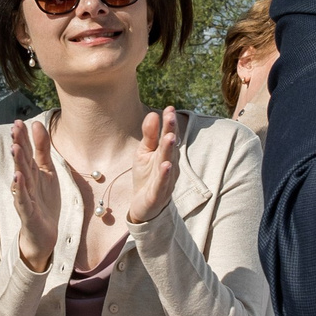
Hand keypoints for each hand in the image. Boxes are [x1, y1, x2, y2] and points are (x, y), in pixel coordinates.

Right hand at [6, 117, 61, 271]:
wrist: (44, 234)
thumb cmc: (43, 201)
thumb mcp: (47, 172)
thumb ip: (42, 149)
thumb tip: (37, 124)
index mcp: (31, 172)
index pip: (25, 152)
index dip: (22, 138)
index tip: (18, 122)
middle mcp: (25, 183)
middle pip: (21, 162)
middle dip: (18, 145)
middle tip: (14, 129)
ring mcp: (25, 197)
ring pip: (21, 178)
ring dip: (18, 163)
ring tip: (15, 148)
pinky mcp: (28, 212)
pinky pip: (23, 198)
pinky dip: (21, 188)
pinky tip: (18, 176)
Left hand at [127, 108, 180, 223]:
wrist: (144, 206)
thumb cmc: (147, 176)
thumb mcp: (144, 152)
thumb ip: (149, 135)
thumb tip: (152, 114)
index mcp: (165, 153)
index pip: (168, 135)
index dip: (169, 123)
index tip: (169, 108)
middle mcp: (169, 164)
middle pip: (170, 146)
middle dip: (171, 131)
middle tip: (170, 116)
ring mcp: (165, 180)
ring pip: (168, 163)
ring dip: (169, 150)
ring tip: (170, 137)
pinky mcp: (158, 194)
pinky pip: (162, 184)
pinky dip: (165, 175)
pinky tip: (166, 165)